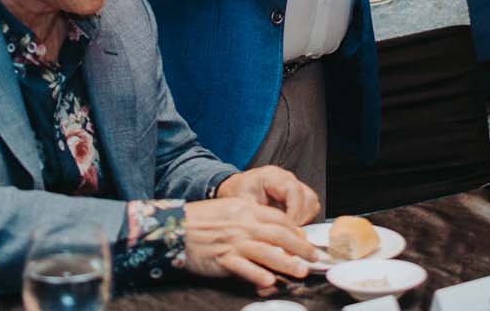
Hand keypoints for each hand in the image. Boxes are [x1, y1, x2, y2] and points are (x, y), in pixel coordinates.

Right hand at [180, 197, 317, 288]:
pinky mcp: (222, 259)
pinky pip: (243, 268)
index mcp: (247, 210)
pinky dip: (257, 275)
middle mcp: (244, 225)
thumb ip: (251, 216)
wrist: (175, 227)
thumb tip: (274, 228)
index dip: (296, 230)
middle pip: (280, 235)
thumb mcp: (230, 209)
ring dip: (286, 263)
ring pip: (267, 253)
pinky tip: (269, 281)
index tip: (306, 240)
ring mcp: (234, 243)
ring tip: (300, 271)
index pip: (279, 219)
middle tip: (314, 258)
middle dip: (301, 247)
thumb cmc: (202, 219)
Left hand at [216, 166, 320, 224]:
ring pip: (312, 203)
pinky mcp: (296, 197)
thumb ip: (257, 217)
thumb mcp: (241, 203)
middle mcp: (287, 179)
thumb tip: (269, 234)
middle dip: (302, 219)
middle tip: (292, 235)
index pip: (294, 191)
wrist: (233, 187)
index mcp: (273, 176)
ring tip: (291, 234)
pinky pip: (308, 208)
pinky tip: (290, 230)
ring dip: (305, 220)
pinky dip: (303, 220)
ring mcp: (293, 187)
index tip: (290, 228)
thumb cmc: (236, 191)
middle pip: (308, 197)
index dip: (295, 212)